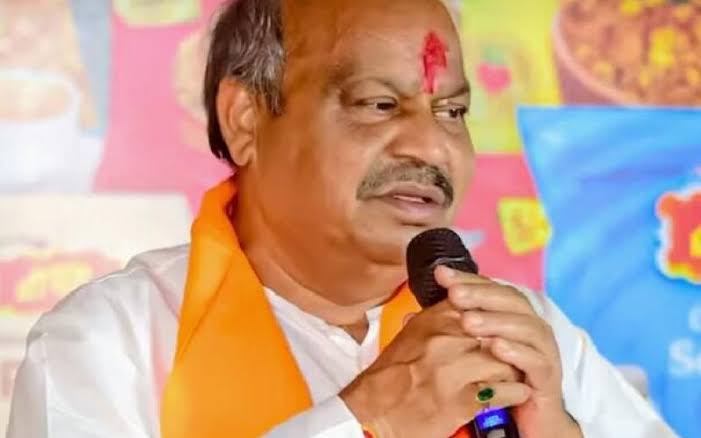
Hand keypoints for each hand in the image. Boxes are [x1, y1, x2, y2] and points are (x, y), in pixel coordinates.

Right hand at [340, 298, 531, 437]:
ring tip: (517, 373)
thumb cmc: (389, 377)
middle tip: (517, 350)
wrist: (372, 414)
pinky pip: (503, 391)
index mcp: (431, 320)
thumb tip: (462, 305)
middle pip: (496, 330)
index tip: (504, 324)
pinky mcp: (461, 401)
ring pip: (504, 360)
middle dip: (509, 341)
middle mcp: (443, 340)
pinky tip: (516, 393)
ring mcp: (453, 370)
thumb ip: (437, 320)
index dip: (496, 315)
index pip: (478, 305)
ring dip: (514, 368)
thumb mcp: (410, 337)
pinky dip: (514, 393)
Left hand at [436, 266, 582, 437]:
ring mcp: (543, 350)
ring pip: (525, 327)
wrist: (525, 421)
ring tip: (469, 321)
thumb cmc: (494, 381)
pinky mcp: (548, 377)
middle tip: (454, 294)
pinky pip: (536, 360)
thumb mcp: (467, 352)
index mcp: (511, 316)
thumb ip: (446, 330)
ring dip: (496, 321)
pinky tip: (496, 348)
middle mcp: (530, 327)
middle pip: (510, 300)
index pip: (491, 288)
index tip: (441, 274)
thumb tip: (411, 315)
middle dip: (480, 295)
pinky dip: (517, 352)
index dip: (467, 279)